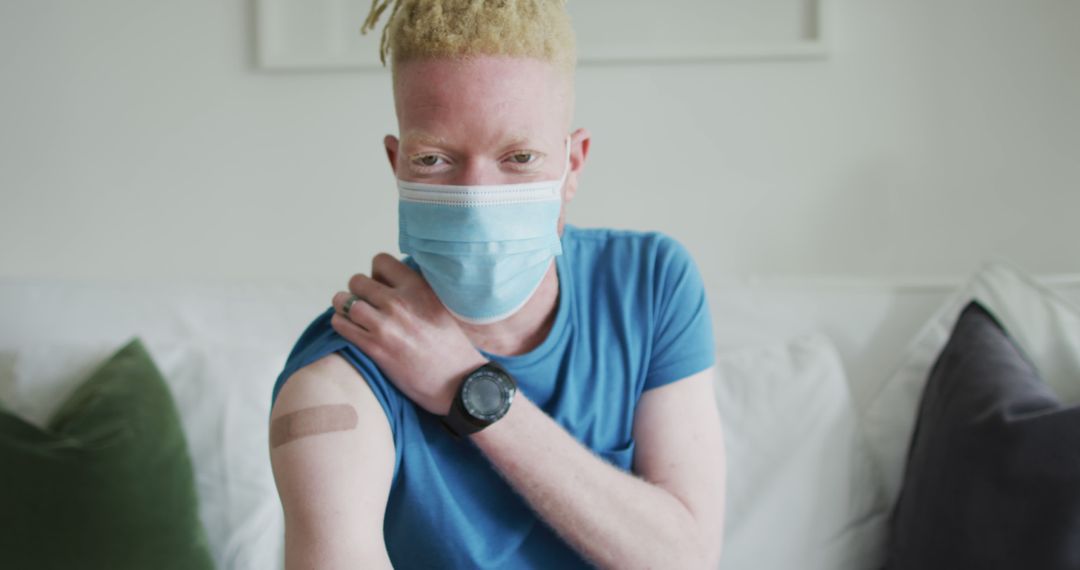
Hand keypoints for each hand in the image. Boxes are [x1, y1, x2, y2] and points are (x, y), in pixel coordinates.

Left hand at [330, 253, 487, 415]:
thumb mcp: (440, 306)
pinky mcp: (374, 347)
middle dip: (358, 291)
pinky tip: (350, 329)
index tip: (381, 287)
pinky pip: (341, 325)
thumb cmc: (452, 346)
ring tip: (352, 315)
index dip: (376, 274)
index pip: (380, 261)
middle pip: (357, 281)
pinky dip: (341, 324)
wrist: (458, 381)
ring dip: (344, 307)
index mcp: (417, 288)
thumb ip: (416, 291)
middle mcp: (398, 302)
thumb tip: (394, 283)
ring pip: (343, 301)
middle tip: (366, 304)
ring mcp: (384, 325)